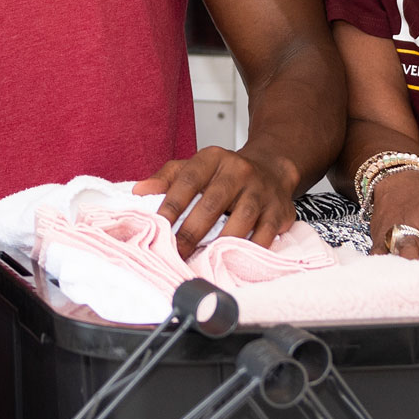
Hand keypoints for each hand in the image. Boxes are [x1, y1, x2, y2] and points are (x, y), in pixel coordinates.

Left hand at [136, 146, 299, 256]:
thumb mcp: (196, 167)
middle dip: (191, 233)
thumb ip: (167, 178)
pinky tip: (233, 260)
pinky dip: (248, 250)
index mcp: (213, 158)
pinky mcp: (279, 211)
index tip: (158, 226)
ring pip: (240, 220)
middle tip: (176, 253)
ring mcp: (260, 191)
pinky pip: (264, 235)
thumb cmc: (226, 173)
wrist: (272, 169)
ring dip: (220, 244)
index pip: (187, 180)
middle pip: (212, 204)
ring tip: (203, 260)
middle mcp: (238, 171)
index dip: (171, 205)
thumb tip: (139, 191)